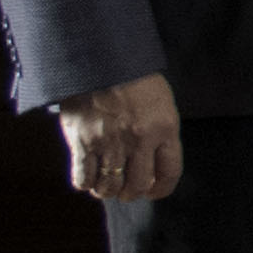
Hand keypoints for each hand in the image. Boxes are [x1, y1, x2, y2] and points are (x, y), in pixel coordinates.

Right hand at [57, 72, 183, 202]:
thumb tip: (154, 161)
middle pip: (138, 184)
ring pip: (110, 186)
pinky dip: (86, 184)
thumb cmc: (133, 78)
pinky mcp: (82, 142)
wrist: (100, 59)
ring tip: (106, 186)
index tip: (153, 192)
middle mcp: (139, 140)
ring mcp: (110, 143)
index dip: (161, 188)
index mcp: (165, 128)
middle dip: (132, 193)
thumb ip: (160, 131)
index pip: (170, 171)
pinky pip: (83, 178)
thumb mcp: (161, 101)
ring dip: (108, 191)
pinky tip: (89, 178)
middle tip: (126, 191)